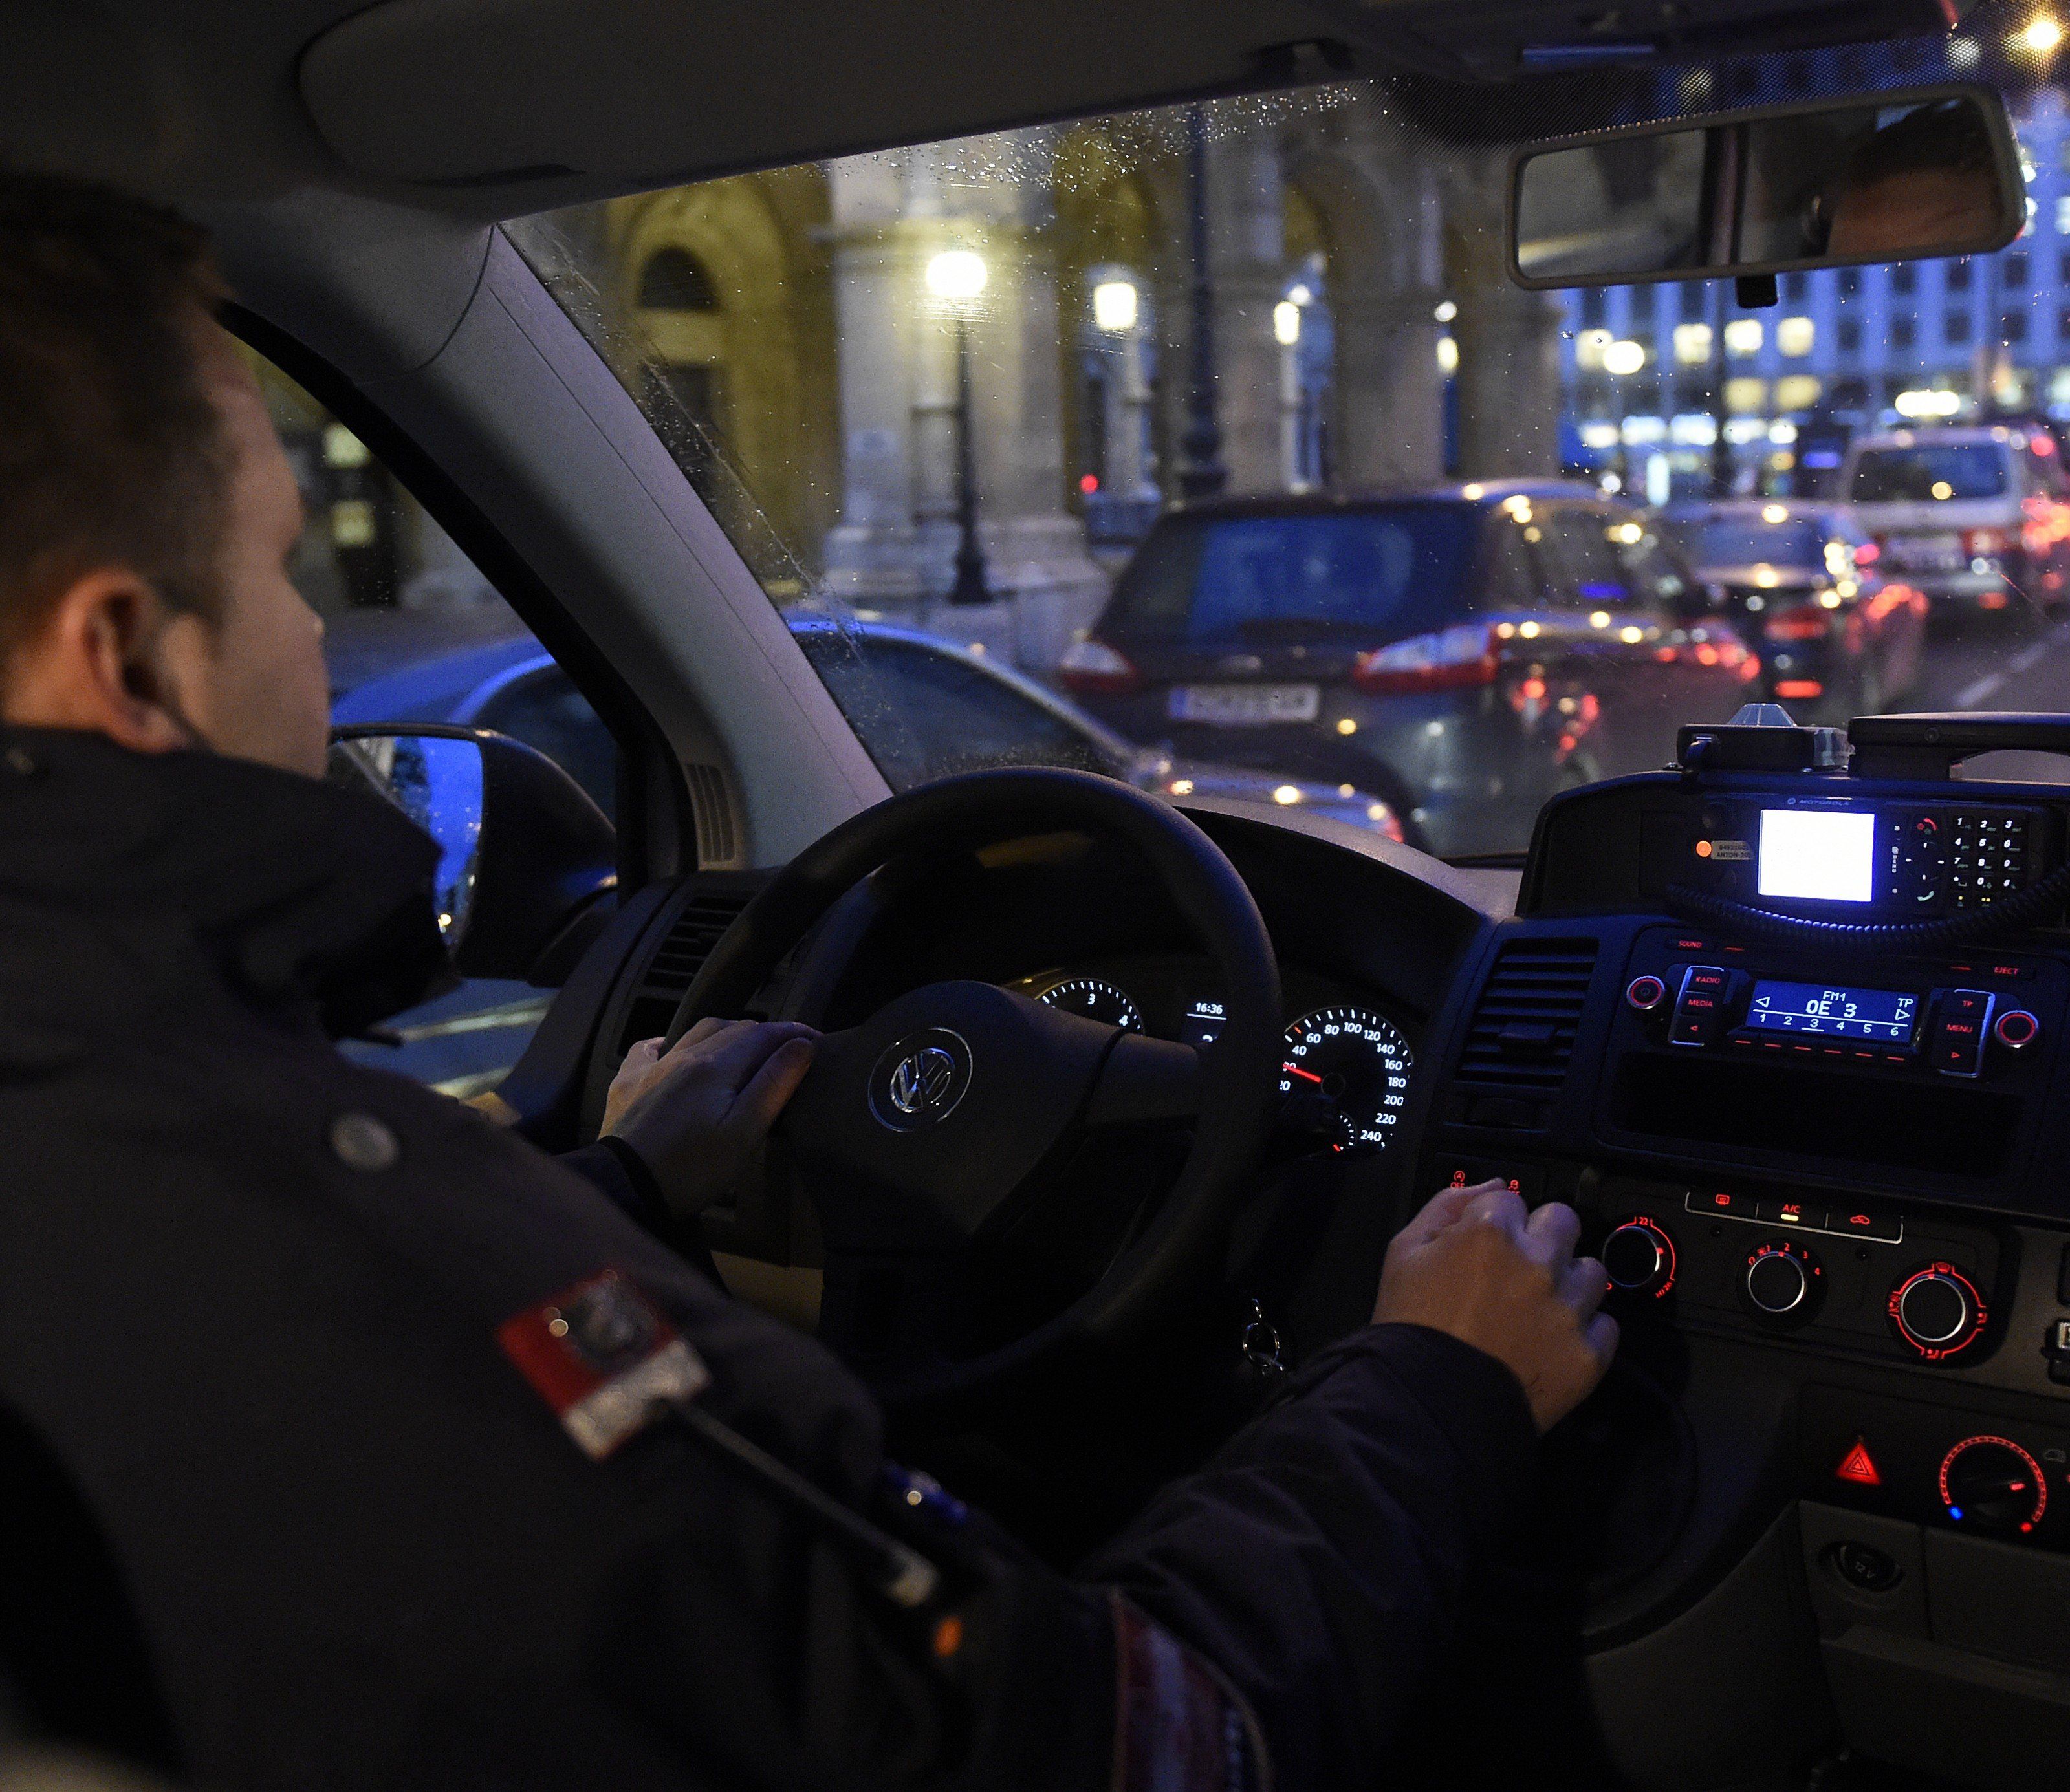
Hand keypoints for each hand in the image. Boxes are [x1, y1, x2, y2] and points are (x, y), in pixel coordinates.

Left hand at [602, 1019, 817, 1218]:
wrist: (623, 1189)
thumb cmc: (691, 1169)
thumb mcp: (744, 1133)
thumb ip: (774, 1084)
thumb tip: (801, 1045)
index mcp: (716, 1065)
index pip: (764, 1034)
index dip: (794, 1033)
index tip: (818, 1040)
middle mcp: (683, 1054)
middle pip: (733, 1029)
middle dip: (765, 1034)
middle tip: (786, 1053)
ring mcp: (651, 1067)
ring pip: (696, 1032)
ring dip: (726, 1034)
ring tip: (743, 1051)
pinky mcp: (627, 1084)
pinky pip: (649, 1048)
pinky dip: (671, 1043)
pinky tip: (673, 1051)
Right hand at [1372, 1181, 1616, 1431]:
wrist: (1428, 1406)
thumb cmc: (1409, 1326)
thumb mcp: (1402, 1252)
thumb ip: (1446, 1206)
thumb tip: (1492, 1186)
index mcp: (1490, 1230)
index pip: (1510, 1197)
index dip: (1495, 1221)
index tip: (1485, 1247)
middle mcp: (1538, 1261)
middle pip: (1564, 1222)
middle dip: (1544, 1238)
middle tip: (1520, 1270)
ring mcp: (1568, 1309)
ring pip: (1592, 1273)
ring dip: (1569, 1284)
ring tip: (1540, 1310)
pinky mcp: (1588, 1353)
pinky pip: (1606, 1326)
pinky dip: (1584, 1332)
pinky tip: (1553, 1344)